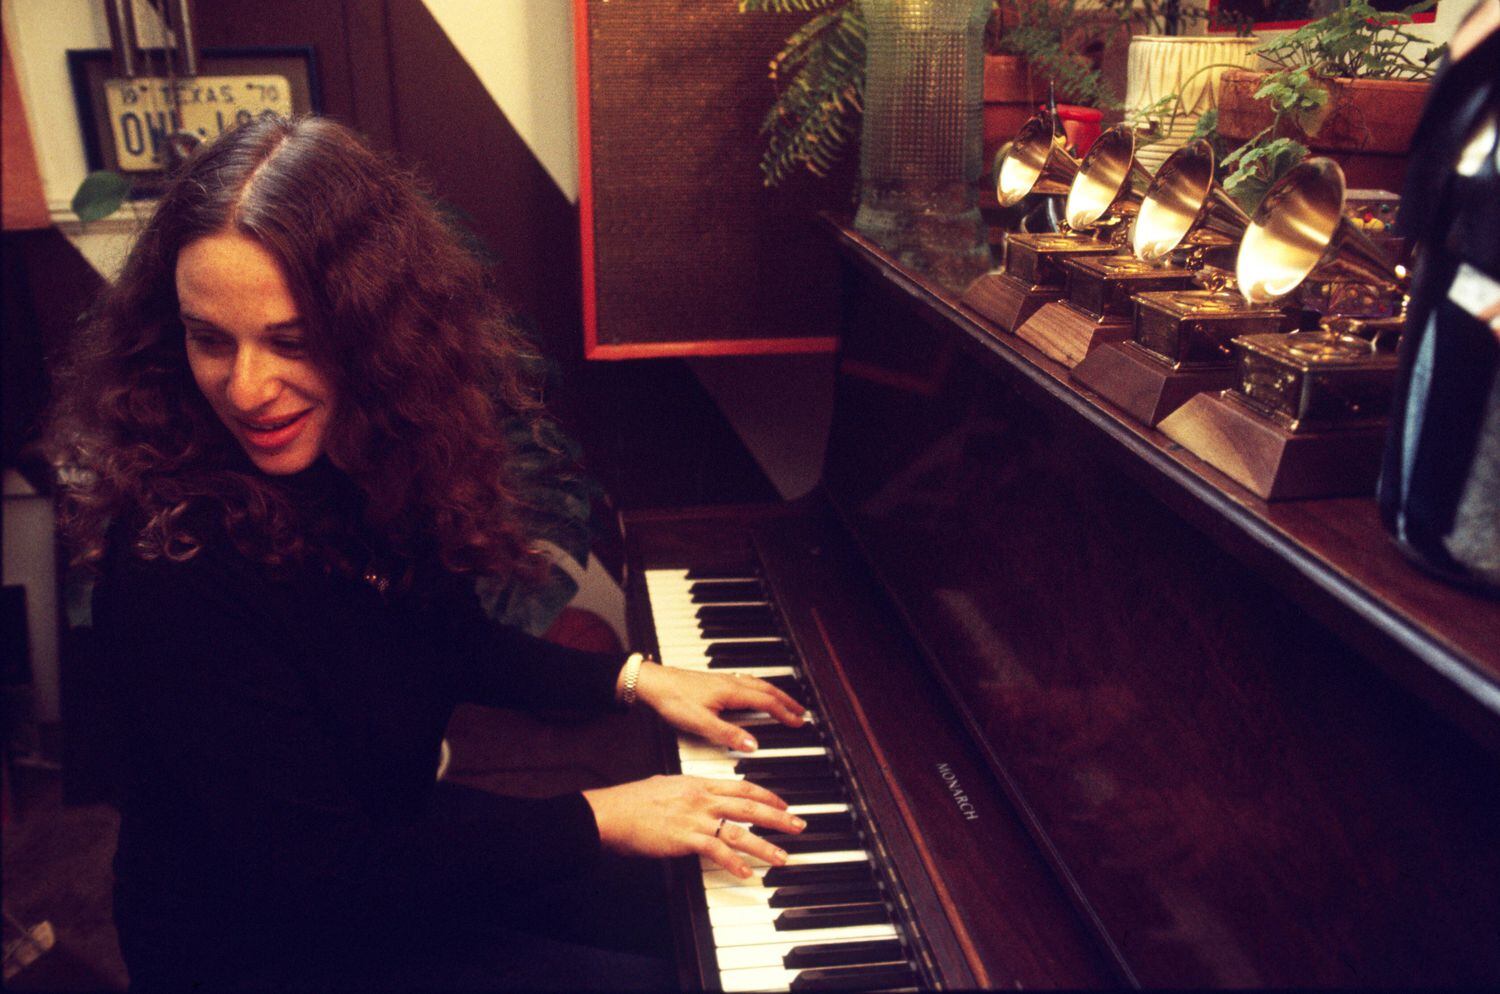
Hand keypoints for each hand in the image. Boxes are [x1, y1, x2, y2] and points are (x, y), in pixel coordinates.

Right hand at [583, 775, 805, 876]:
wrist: (612, 813)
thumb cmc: (633, 801)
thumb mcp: (666, 785)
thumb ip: (687, 790)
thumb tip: (696, 793)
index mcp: (699, 784)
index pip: (742, 787)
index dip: (767, 795)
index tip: (784, 804)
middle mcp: (702, 799)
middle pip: (750, 806)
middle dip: (779, 817)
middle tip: (799, 826)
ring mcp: (695, 819)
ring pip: (740, 830)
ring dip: (765, 845)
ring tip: (783, 856)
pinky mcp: (685, 839)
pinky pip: (717, 852)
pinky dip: (734, 863)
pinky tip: (747, 873)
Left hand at [630, 663, 805, 750]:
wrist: (652, 682)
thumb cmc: (673, 700)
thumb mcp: (700, 722)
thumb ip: (727, 734)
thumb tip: (753, 744)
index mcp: (731, 692)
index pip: (766, 702)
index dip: (784, 713)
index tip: (798, 722)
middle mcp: (730, 683)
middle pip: (767, 690)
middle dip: (786, 701)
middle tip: (801, 711)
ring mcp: (723, 680)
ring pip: (757, 683)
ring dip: (774, 692)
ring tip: (784, 701)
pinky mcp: (714, 680)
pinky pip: (746, 681)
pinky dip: (759, 687)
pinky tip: (754, 691)